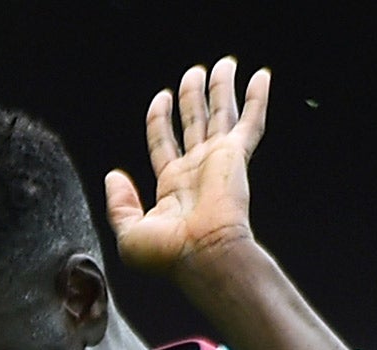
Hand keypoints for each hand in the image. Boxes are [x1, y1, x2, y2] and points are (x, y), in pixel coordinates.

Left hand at [104, 58, 269, 278]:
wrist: (203, 256)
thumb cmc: (169, 256)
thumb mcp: (129, 233)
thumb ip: (119, 204)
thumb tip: (115, 177)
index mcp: (173, 186)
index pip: (164, 141)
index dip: (161, 118)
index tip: (162, 97)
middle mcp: (197, 170)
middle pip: (194, 121)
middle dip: (193, 96)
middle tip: (195, 74)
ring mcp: (218, 161)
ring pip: (220, 114)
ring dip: (221, 88)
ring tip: (224, 65)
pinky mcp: (236, 157)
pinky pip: (250, 122)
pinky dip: (257, 98)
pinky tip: (261, 76)